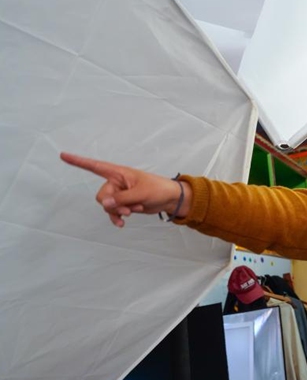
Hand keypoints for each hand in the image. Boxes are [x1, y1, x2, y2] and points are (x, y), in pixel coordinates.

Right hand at [60, 152, 189, 227]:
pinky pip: (112, 212)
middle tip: (128, 209)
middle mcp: (116, 182)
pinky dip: (117, 217)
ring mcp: (119, 193)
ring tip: (134, 211)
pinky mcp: (123, 203)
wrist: (169, 199)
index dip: (78, 161)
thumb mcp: (141, 193)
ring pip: (107, 206)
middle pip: (101, 195)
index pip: (94, 166)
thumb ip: (122, 199)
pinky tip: (122, 223)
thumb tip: (104, 204)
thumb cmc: (158, 189)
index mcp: (118, 173)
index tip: (62, 155)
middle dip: (113, 204)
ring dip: (118, 211)